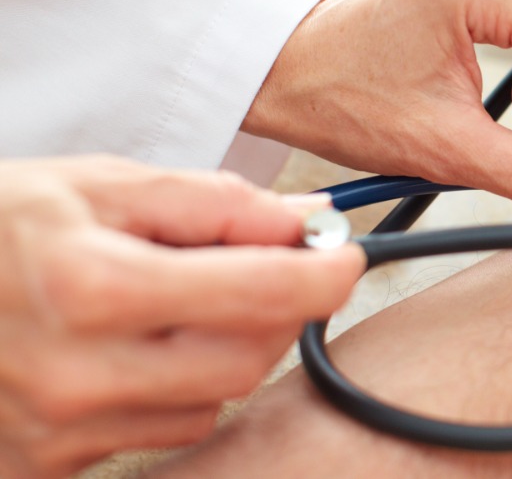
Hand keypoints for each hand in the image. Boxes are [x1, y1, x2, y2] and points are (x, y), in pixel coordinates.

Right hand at [0, 157, 361, 477]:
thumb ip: (209, 205)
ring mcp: (56, 433)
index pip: (260, 295)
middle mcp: (75, 375)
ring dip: (223, 351)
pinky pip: (160, 434)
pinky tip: (132, 350)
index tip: (343, 255)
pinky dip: (175, 390)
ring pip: (211, 403)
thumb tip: (300, 225)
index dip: (323, 274)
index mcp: (90, 287)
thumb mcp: (95, 184)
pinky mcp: (45, 467)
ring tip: (171, 304)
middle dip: (275, 311)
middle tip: (262, 267)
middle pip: (248, 359)